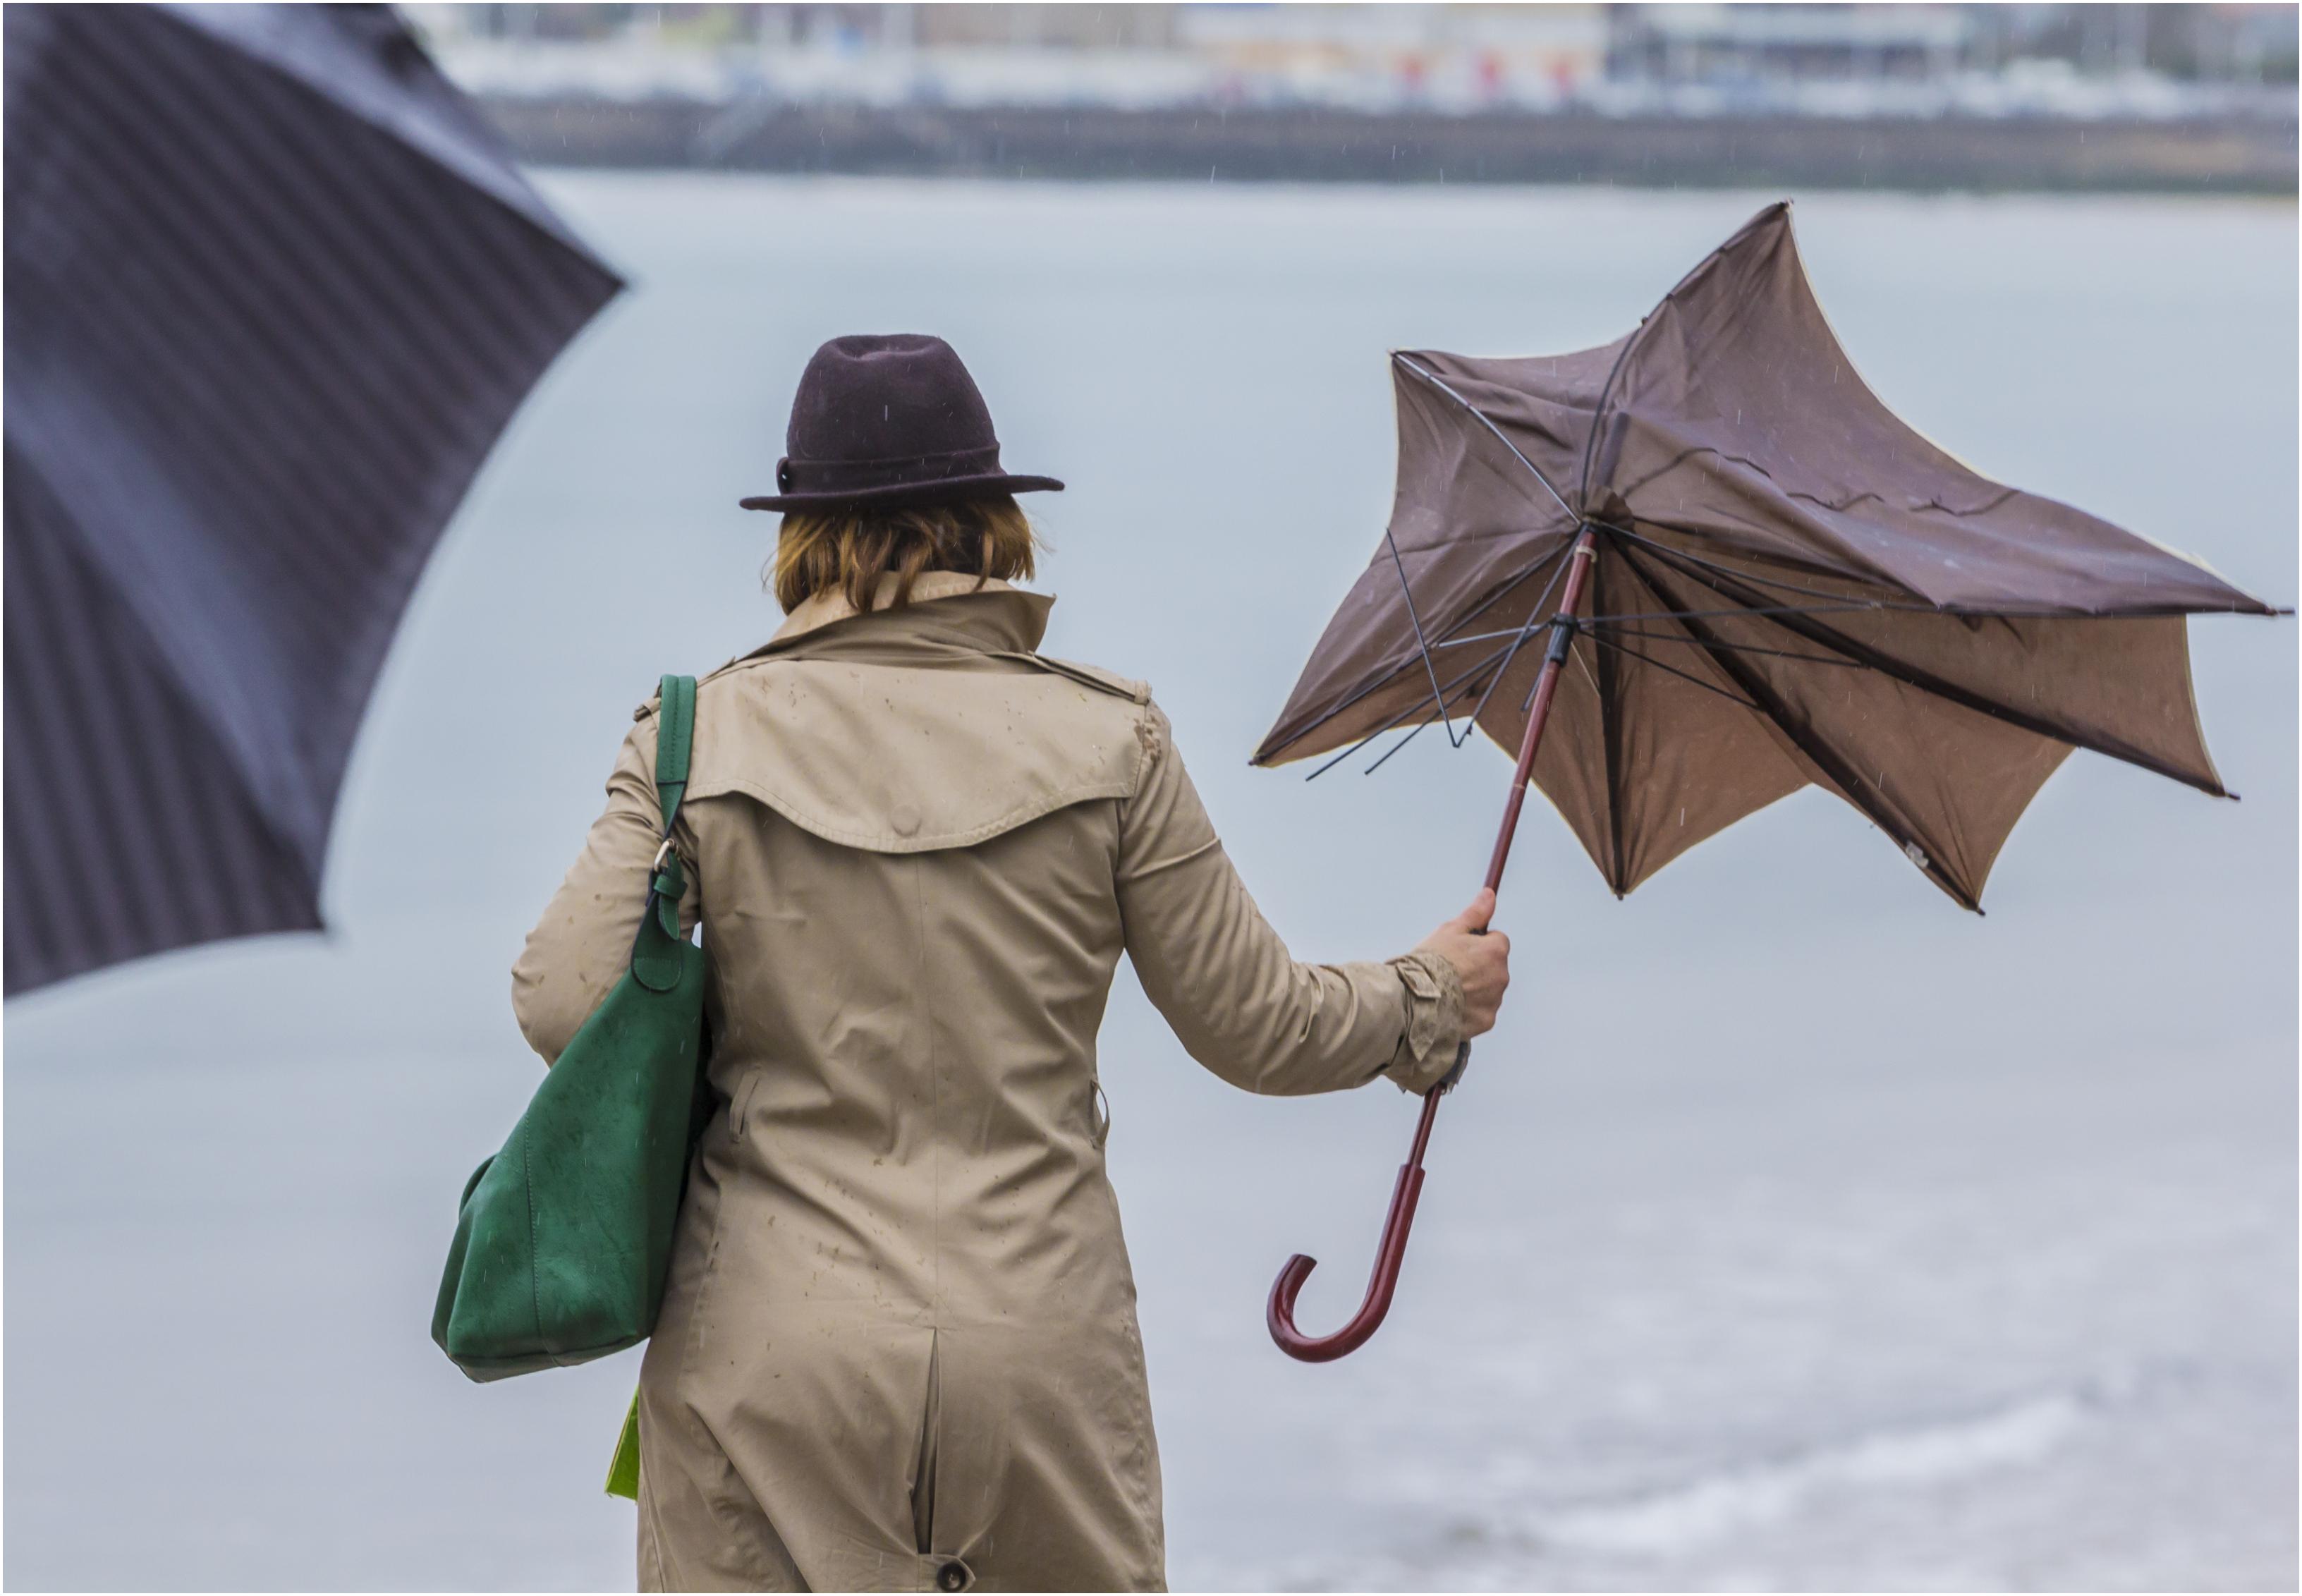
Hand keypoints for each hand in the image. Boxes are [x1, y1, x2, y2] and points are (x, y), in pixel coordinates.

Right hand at [1415, 888, 1510, 1037]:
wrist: (1416, 1000)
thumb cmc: (1431, 963)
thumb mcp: (1450, 930)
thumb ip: (1475, 913)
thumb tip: (1489, 895)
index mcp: (1496, 951)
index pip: (1497, 940)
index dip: (1476, 943)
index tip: (1459, 950)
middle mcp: (1501, 975)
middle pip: (1493, 966)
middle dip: (1477, 967)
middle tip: (1450, 970)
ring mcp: (1494, 1000)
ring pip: (1488, 989)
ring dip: (1474, 988)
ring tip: (1447, 989)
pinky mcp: (1486, 1020)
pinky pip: (1481, 1010)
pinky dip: (1469, 1008)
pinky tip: (1450, 1005)